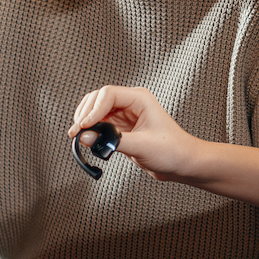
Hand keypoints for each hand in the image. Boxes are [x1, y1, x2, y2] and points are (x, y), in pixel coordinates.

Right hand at [68, 85, 199, 180]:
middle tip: (76, 133)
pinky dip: (91, 132)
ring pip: (96, 112)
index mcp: (139, 99)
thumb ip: (112, 141)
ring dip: (86, 123)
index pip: (108, 95)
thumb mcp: (142, 146)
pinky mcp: (120, 129)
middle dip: (85, 115)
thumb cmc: (172, 151)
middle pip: (97, 100)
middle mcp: (130, 104)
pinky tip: (88, 141)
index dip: (93, 110)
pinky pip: (99, 126)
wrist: (182, 164)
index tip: (84, 126)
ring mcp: (124, 116)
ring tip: (79, 137)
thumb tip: (86, 137)